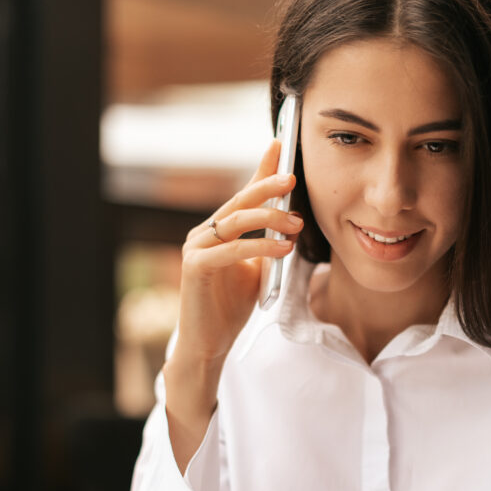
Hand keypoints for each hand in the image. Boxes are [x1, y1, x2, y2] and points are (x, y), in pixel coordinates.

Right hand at [163, 140, 302, 467]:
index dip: (261, 169)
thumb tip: (290, 224)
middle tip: (292, 179)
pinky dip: (259, 246)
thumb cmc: (229, 310)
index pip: (243, 194)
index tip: (280, 144)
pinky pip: (232, 249)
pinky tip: (282, 248)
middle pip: (239, 201)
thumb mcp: (256, 272)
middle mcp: (203, 233)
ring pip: (236, 220)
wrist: (208, 345)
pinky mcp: (195, 266)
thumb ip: (266, 247)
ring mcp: (196, 248)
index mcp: (217, 231)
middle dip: (267, 186)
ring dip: (270, 219)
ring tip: (295, 225)